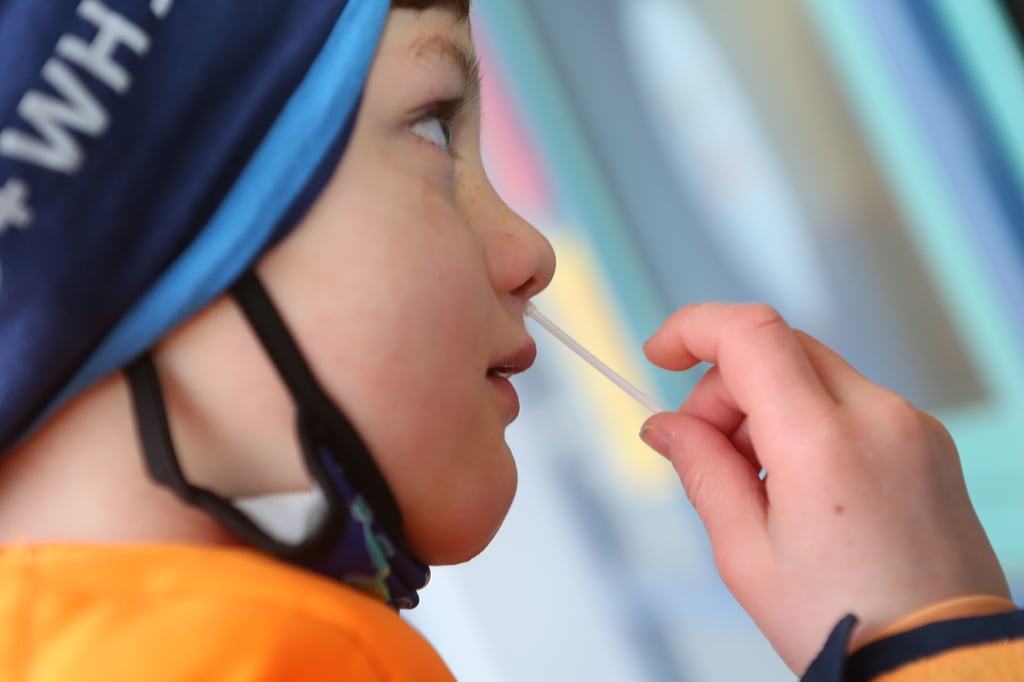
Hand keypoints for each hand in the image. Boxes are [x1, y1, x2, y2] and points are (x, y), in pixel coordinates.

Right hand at [640, 303, 1009, 673]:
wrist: (938, 664)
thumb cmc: (845, 621)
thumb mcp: (746, 553)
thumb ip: (700, 469)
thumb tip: (664, 424)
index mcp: (824, 443)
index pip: (751, 334)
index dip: (693, 328)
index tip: (660, 353)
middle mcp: (878, 416)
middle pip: (778, 348)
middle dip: (726, 388)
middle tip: (707, 451)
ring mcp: (910, 425)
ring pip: (812, 372)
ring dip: (767, 406)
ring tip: (760, 485)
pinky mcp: (926, 440)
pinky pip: (850, 400)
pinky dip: (809, 421)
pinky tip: (802, 486)